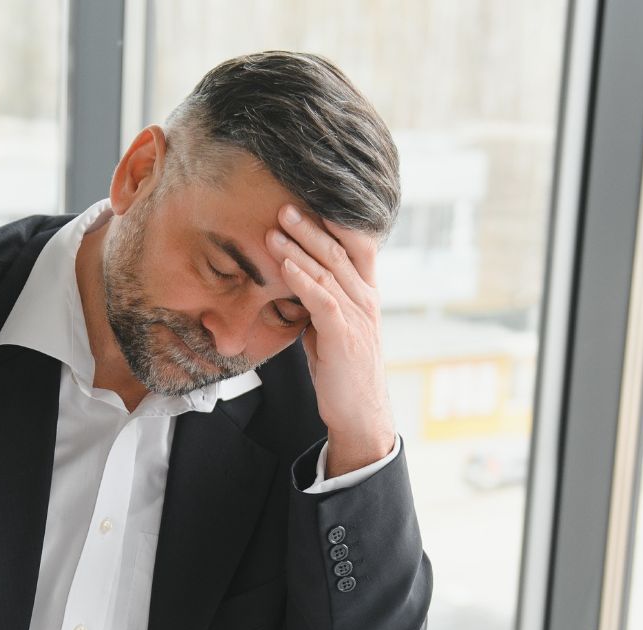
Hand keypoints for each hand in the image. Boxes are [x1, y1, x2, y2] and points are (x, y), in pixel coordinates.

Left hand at [267, 204, 396, 476]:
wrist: (359, 415)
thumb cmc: (341, 372)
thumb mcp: (330, 330)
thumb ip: (319, 303)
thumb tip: (295, 281)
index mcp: (365, 296)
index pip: (355, 247)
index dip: (335, 222)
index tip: (308, 202)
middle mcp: (366, 301)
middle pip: (339, 253)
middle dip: (310, 227)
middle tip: (284, 206)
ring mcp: (358, 318)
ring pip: (330, 272)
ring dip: (300, 248)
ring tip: (276, 228)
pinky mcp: (344, 337)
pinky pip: (323, 300)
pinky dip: (303, 279)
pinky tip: (286, 264)